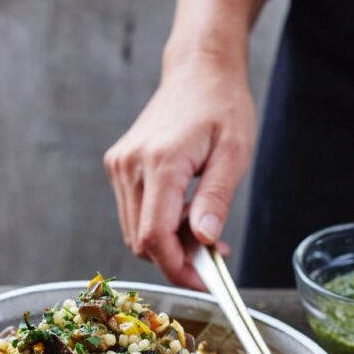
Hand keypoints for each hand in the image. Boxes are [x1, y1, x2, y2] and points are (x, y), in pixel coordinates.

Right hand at [104, 52, 255, 288]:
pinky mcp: (119, 167)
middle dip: (176, 259)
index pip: (155, 236)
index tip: (206, 283)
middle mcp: (130, 165)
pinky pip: (133, 214)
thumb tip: (206, 240)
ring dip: (168, 245)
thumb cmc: (222, 106)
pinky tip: (186, 214)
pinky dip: (158, 226)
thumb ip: (216, 198)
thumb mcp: (234, 152)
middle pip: (141, 241)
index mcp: (160, 161)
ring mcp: (120, 166)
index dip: (177, 269)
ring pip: (135, 232)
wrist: (198, 70)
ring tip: (204, 230)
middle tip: (214, 254)